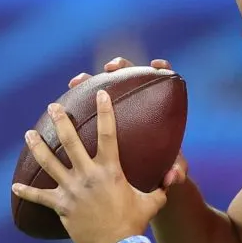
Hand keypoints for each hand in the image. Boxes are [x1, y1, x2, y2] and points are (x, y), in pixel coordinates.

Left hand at [11, 94, 167, 242]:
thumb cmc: (136, 222)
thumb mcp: (153, 201)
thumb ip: (162, 186)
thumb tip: (174, 176)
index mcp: (110, 170)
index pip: (107, 134)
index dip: (105, 112)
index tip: (100, 93)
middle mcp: (88, 175)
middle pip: (70, 142)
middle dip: (61, 121)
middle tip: (53, 106)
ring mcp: (72, 190)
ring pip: (49, 163)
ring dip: (38, 146)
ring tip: (28, 133)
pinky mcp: (61, 206)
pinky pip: (40, 197)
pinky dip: (27, 192)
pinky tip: (14, 187)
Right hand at [69, 57, 188, 188]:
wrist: (148, 176)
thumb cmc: (164, 169)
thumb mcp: (172, 172)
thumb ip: (177, 172)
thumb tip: (172, 177)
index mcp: (159, 109)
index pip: (163, 79)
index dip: (162, 67)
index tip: (156, 65)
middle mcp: (137, 102)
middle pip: (129, 74)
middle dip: (119, 66)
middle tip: (109, 68)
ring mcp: (117, 107)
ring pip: (102, 86)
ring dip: (88, 80)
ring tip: (76, 82)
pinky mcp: (100, 117)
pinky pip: (85, 105)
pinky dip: (75, 104)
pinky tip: (64, 105)